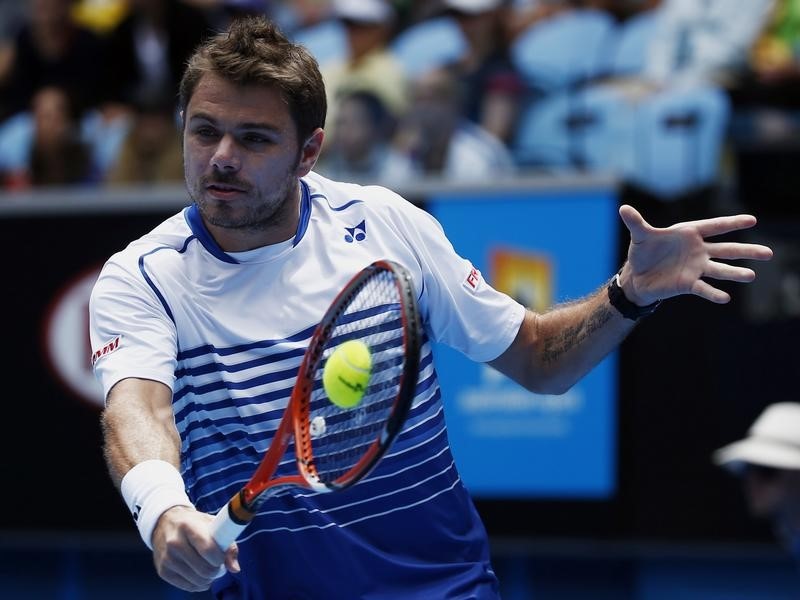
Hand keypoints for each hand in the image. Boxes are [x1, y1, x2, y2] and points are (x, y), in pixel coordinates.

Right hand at [151, 506, 239, 591]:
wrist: (165, 523)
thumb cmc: (194, 523)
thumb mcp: (212, 524)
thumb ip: (228, 544)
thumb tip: (234, 569)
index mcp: (189, 526)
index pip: (209, 550)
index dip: (220, 558)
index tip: (222, 556)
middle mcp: (175, 543)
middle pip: (205, 569)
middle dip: (217, 570)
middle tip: (218, 565)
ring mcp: (167, 558)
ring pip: (198, 581)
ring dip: (209, 579)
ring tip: (209, 568)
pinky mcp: (163, 571)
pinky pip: (188, 587)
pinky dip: (199, 584)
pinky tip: (199, 574)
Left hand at [618, 205, 772, 305]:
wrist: (638, 276)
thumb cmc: (643, 252)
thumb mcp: (640, 236)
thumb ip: (636, 222)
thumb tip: (623, 209)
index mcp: (690, 233)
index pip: (714, 226)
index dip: (732, 223)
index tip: (752, 220)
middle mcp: (698, 250)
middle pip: (726, 250)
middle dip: (746, 251)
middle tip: (768, 254)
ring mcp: (696, 268)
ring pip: (719, 270)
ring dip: (734, 273)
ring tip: (751, 276)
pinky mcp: (688, 283)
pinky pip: (703, 288)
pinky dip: (713, 293)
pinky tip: (725, 298)